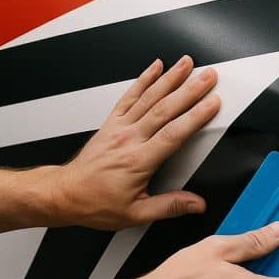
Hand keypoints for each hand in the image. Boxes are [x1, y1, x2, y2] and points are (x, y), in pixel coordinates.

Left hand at [49, 55, 220, 229]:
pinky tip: (155, 68)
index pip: (173, 133)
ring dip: (170, 78)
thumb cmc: (96, 202)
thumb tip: (195, 204)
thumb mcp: (136, 214)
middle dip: (190, 89)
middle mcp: (129, 139)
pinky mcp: (111, 123)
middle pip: (165, 108)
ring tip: (187, 64)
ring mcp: (119, 127)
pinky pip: (129, 96)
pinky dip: (143, 79)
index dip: (195, 116)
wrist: (65, 194)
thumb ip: (169, 206)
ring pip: (149, 97)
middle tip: (208, 76)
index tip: (212, 104)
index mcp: (138, 161)